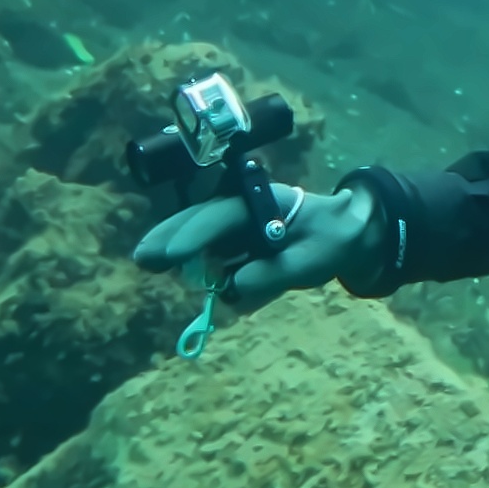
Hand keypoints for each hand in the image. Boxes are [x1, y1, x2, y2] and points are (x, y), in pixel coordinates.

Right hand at [133, 182, 383, 310]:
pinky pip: (211, 248)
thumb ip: (277, 272)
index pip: (222, 216)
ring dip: (175, 244)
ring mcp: (239, 223)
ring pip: (199, 231)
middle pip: (199, 218)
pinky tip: (170, 262)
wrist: (345, 233)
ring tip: (149, 260)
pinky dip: (192, 255)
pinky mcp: (237, 240)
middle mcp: (245, 208)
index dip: (195, 235)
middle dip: (170, 235)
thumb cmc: (332, 238)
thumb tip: (237, 285)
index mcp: (264, 201)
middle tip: (142, 258)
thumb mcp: (315, 258)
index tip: (170, 255)